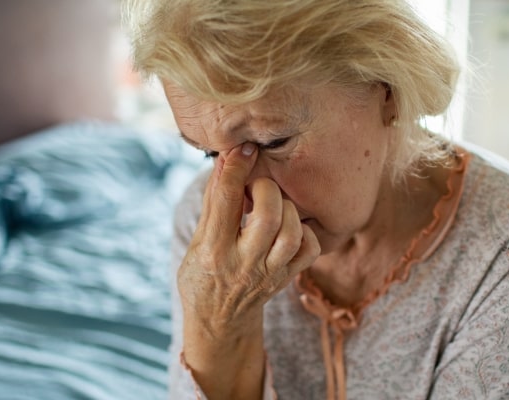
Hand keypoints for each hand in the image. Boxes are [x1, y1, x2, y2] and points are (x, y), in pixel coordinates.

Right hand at [179, 142, 320, 337]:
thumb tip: (226, 159)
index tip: (242, 148)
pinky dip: (305, 232)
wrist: (219, 320)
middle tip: (259, 185)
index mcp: (213, 250)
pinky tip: (289, 225)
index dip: (236, 169)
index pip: (226, 202)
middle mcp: (243, 263)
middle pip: (268, 217)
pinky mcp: (287, 278)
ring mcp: (269, 273)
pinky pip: (310, 249)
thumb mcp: (199, 238)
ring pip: (292, 233)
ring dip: (287, 209)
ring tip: (274, 205)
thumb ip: (215, 200)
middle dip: (267, 190)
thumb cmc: (203, 272)